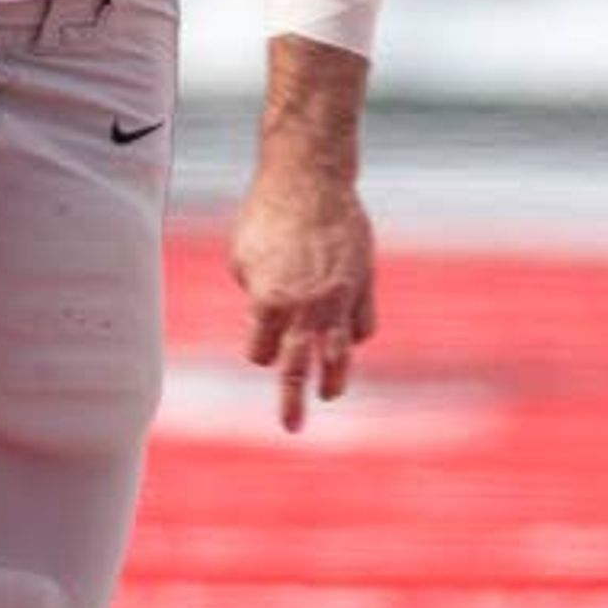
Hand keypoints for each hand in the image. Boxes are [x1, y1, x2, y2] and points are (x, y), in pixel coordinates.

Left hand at [229, 155, 377, 431]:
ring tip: (330, 393)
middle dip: (293, 400)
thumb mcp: (243, 257)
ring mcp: (340, 297)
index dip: (259, 349)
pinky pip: (363, 324)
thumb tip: (267, 317)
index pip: (263, 351)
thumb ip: (255, 294)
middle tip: (291, 427)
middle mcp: (307, 307)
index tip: (260, 343)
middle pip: (300, 367)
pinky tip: (348, 342)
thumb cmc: (266, 216)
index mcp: (269, 302)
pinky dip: (355, 334)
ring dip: (334, 377)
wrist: (310, 180)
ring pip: (340, 352)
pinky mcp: (364, 283)